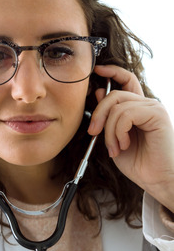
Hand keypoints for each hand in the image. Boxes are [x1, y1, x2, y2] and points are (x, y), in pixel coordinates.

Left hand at [88, 65, 173, 211]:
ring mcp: (153, 108)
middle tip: (93, 133)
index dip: (112, 72)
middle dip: (98, 114)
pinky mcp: (157, 115)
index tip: (96, 70)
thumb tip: (98, 93)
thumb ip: (108, 117)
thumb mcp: (114, 138)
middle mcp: (146, 104)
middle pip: (114, 94)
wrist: (156, 180)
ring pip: (117, 107)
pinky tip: (124, 145)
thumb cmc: (138, 163)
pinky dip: (119, 132)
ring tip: (115, 148)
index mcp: (137, 108)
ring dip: (109, 131)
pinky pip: (126, 115)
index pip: (126, 80)